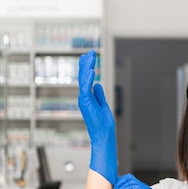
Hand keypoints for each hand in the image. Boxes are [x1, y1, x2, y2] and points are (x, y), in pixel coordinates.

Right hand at [78, 50, 117, 185]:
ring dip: (87, 67)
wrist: (104, 136)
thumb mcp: (102, 105)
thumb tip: (97, 85)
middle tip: (90, 52)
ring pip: (83, 80)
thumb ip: (99, 95)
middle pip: (83, 77)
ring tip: (90, 56)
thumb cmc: (104, 124)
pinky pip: (86, 88)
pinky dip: (88, 79)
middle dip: (86, 63)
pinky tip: (91, 70)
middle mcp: (83, 97)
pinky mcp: (86, 104)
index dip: (87, 67)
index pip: (86, 79)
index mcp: (87, 97)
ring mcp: (84, 100)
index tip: (90, 56)